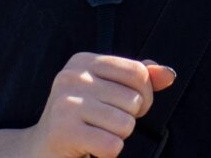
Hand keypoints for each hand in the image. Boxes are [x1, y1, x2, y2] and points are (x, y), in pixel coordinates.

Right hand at [20, 52, 178, 157]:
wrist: (41, 150)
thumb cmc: (82, 120)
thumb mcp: (109, 92)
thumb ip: (139, 81)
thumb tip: (169, 74)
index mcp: (84, 61)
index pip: (139, 73)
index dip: (144, 96)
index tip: (124, 107)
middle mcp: (72, 77)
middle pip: (134, 100)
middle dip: (128, 119)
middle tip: (103, 124)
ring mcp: (66, 103)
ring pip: (125, 124)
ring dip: (116, 137)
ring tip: (95, 134)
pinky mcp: (64, 131)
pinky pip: (112, 145)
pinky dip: (107, 153)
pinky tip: (89, 147)